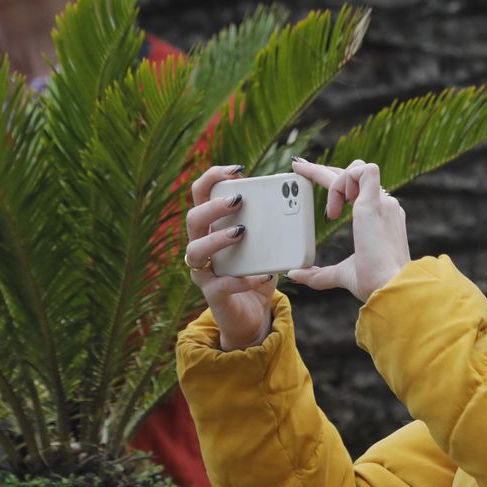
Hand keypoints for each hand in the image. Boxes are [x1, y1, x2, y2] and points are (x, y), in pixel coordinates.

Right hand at [185, 165, 276, 350]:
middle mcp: (200, 245)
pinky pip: (221, 284)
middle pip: (193, 218)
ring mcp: (203, 271)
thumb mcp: (266, 245)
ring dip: (217, 238)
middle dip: (214, 206)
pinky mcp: (212, 294)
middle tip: (240, 200)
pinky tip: (263, 274)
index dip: (213, 177)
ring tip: (241, 233)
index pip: (201, 194)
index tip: (237, 170)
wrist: (254, 315)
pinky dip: (242, 279)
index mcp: (211, 226)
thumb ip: (272, 225)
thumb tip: (293, 200)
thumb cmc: (257, 271)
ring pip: (195, 249)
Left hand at [286, 158, 410, 301]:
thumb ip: (318, 274)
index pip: (357, 188)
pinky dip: (344, 182)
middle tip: (297, 166)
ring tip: (331, 213)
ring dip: (336, 184)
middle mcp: (383, 206)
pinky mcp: (375, 202)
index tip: (309, 175)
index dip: (334, 180)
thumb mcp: (341, 273)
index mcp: (379, 218)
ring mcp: (382, 202)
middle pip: (353, 173)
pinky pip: (362, 172)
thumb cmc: (373, 283)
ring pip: (357, 169)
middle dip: (322, 169)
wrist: (390, 287)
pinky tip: (337, 207)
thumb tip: (296, 274)